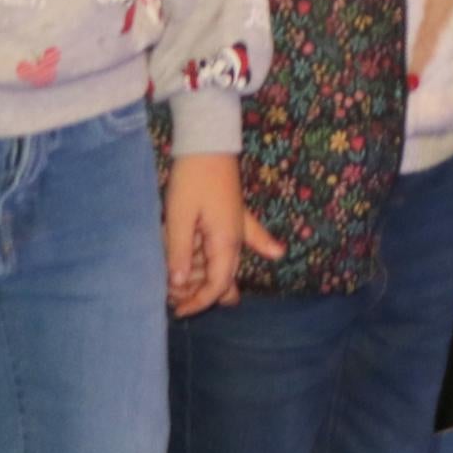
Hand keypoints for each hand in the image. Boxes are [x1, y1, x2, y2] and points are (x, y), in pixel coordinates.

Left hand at [164, 152, 248, 315]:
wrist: (209, 143)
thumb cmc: (193, 179)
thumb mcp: (179, 216)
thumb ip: (180, 252)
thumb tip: (180, 285)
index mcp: (226, 242)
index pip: (218, 285)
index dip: (199, 302)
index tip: (177, 309)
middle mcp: (236, 239)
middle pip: (225, 278)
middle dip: (202, 294)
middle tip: (176, 298)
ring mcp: (238, 225)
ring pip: (231, 262)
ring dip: (211, 276)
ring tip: (186, 281)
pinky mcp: (234, 214)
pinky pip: (250, 238)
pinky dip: (259, 246)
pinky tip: (276, 252)